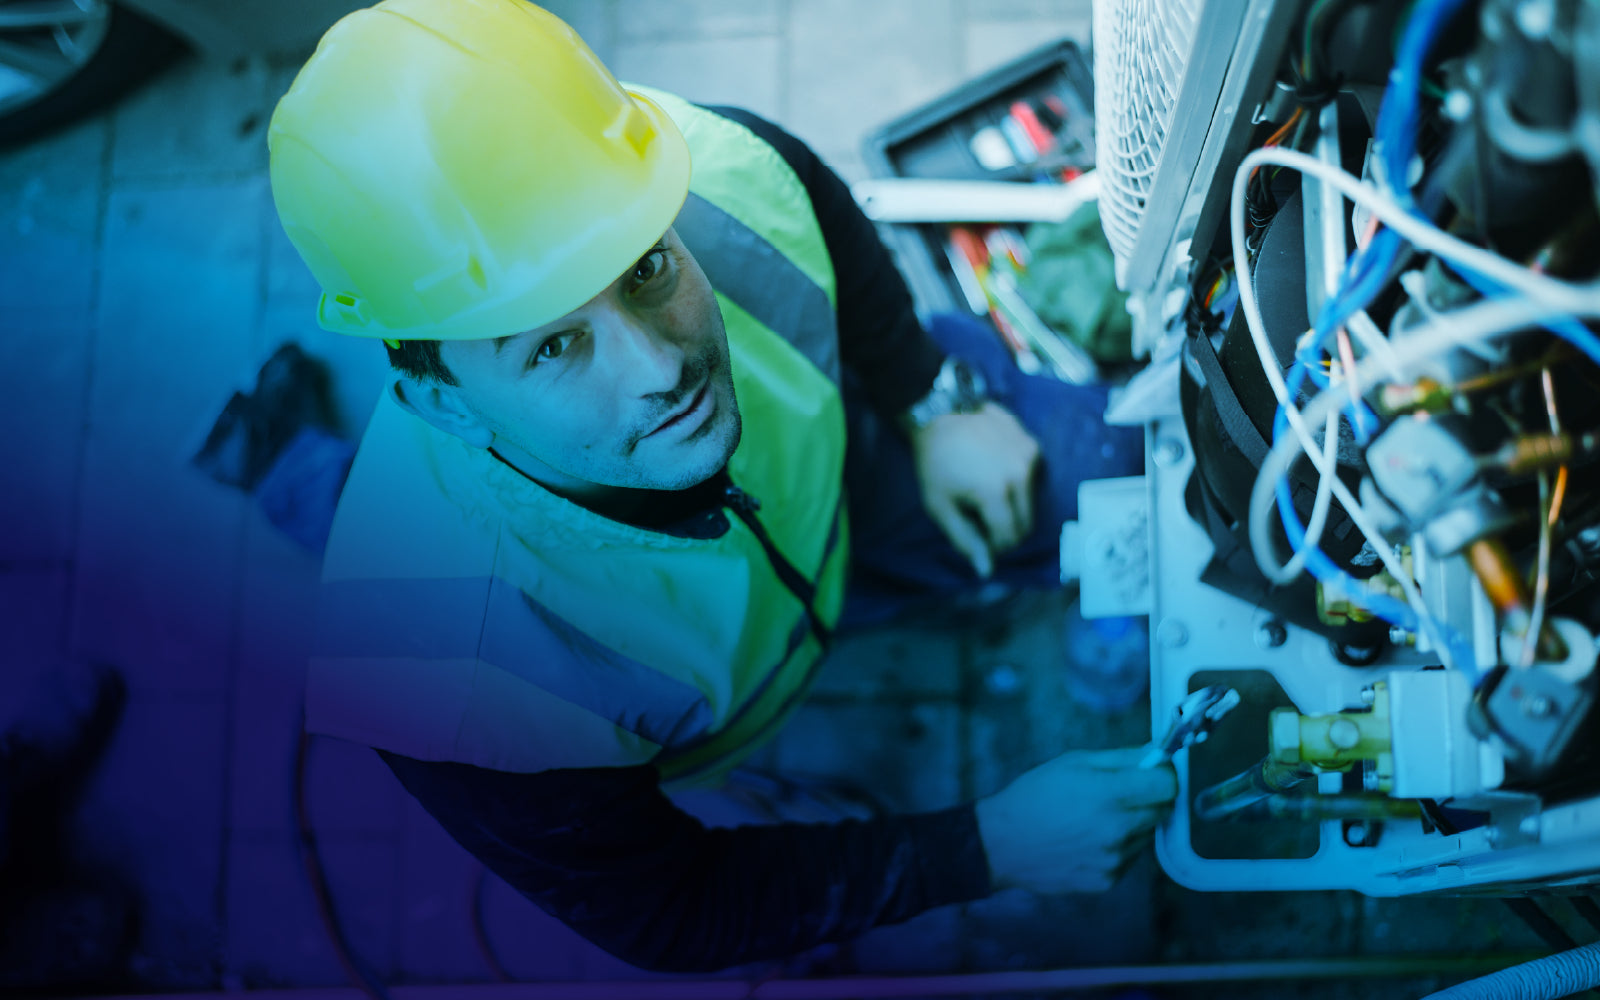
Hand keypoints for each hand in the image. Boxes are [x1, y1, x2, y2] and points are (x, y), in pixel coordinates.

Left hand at [905, 401, 1040, 577]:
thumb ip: (965, 540)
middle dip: (1005, 529)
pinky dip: (1015, 482)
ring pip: (1030, 501)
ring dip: (1011, 506)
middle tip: (980, 517)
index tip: (976, 534)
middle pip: (1025, 523)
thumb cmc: (935, 463)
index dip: (993, 545)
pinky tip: (993, 470)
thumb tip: (986, 571)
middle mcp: (1020, 475)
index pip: (1009, 537)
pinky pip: (1030, 477)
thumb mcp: (939, 506)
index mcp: (996, 492)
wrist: (941, 413)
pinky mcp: (1032, 445)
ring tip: (985, 491)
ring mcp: (1029, 457)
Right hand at [974, 747, 1177, 894]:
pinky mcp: (1108, 880)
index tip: (1153, 772)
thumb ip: (1121, 758)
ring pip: (1146, 835)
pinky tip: (1088, 839)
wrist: (1002, 843)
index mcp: (1109, 794)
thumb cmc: (1033, 796)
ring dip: (1133, 824)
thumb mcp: (1073, 763)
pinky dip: (1118, 846)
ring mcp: (1114, 859)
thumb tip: (1156, 754)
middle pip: (1162, 810)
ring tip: (1096, 819)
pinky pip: (1129, 858)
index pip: (1167, 785)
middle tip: (1120, 794)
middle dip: (1148, 798)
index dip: (1163, 775)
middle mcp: (1117, 829)